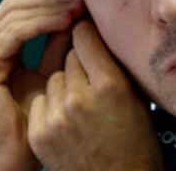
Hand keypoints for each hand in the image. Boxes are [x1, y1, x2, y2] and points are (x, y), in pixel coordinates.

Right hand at [0, 0, 85, 170]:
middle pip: (12, 7)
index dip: (48, 1)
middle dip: (49, 0)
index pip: (16, 11)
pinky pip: (13, 33)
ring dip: (49, 7)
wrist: (10, 161)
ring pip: (13, 14)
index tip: (79, 0)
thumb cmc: (32, 125)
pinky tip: (64, 21)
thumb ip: (55, 47)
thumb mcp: (48, 76)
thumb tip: (75, 16)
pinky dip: (40, 22)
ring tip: (77, 7)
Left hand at [27, 20, 162, 170]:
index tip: (90, 34)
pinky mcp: (39, 134)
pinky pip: (41, 100)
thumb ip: (115, 65)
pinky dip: (50, 106)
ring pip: (53, 78)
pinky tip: (68, 121)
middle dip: (79, 62)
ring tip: (82, 105)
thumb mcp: (136, 98)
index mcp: (110, 85)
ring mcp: (56, 118)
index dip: (88, 34)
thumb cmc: (135, 142)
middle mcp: (80, 98)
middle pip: (68, 56)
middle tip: (93, 80)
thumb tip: (98, 33)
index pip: (84, 36)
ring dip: (64, 84)